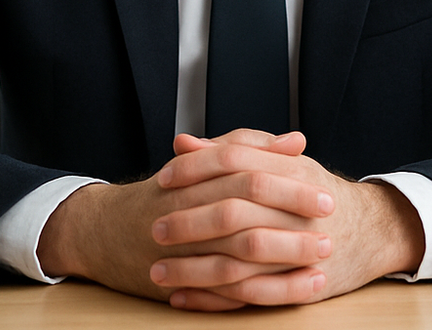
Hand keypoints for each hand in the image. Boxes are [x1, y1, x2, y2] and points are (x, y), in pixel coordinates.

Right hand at [35, 129, 336, 305]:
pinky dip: (263, 291)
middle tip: (328, 220)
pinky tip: (298, 289)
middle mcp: (184, 210)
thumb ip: (248, 146)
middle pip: (243, 210)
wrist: (103, 232)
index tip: (322, 187)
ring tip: (322, 256)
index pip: (244, 170)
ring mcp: (181, 249)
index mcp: (192, 175)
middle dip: (289, 218)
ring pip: (237, 254)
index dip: (286, 179)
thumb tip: (296, 140)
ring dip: (284, 257)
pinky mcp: (182, 282)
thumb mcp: (203, 162)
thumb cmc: (164, 194)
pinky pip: (227, 291)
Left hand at [149, 129, 426, 309]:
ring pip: (240, 262)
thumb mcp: (282, 162)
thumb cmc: (315, 192)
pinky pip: (252, 297)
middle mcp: (298, 210)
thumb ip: (234, 149)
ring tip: (158, 273)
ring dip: (194, 270)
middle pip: (234, 213)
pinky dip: (215, 301)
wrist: (372, 230)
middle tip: (155, 229)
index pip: (237, 161)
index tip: (163, 178)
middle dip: (190, 223)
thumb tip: (183, 142)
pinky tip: (185, 299)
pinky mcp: (302, 285)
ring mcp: (302, 250)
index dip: (197, 168)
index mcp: (292, 171)